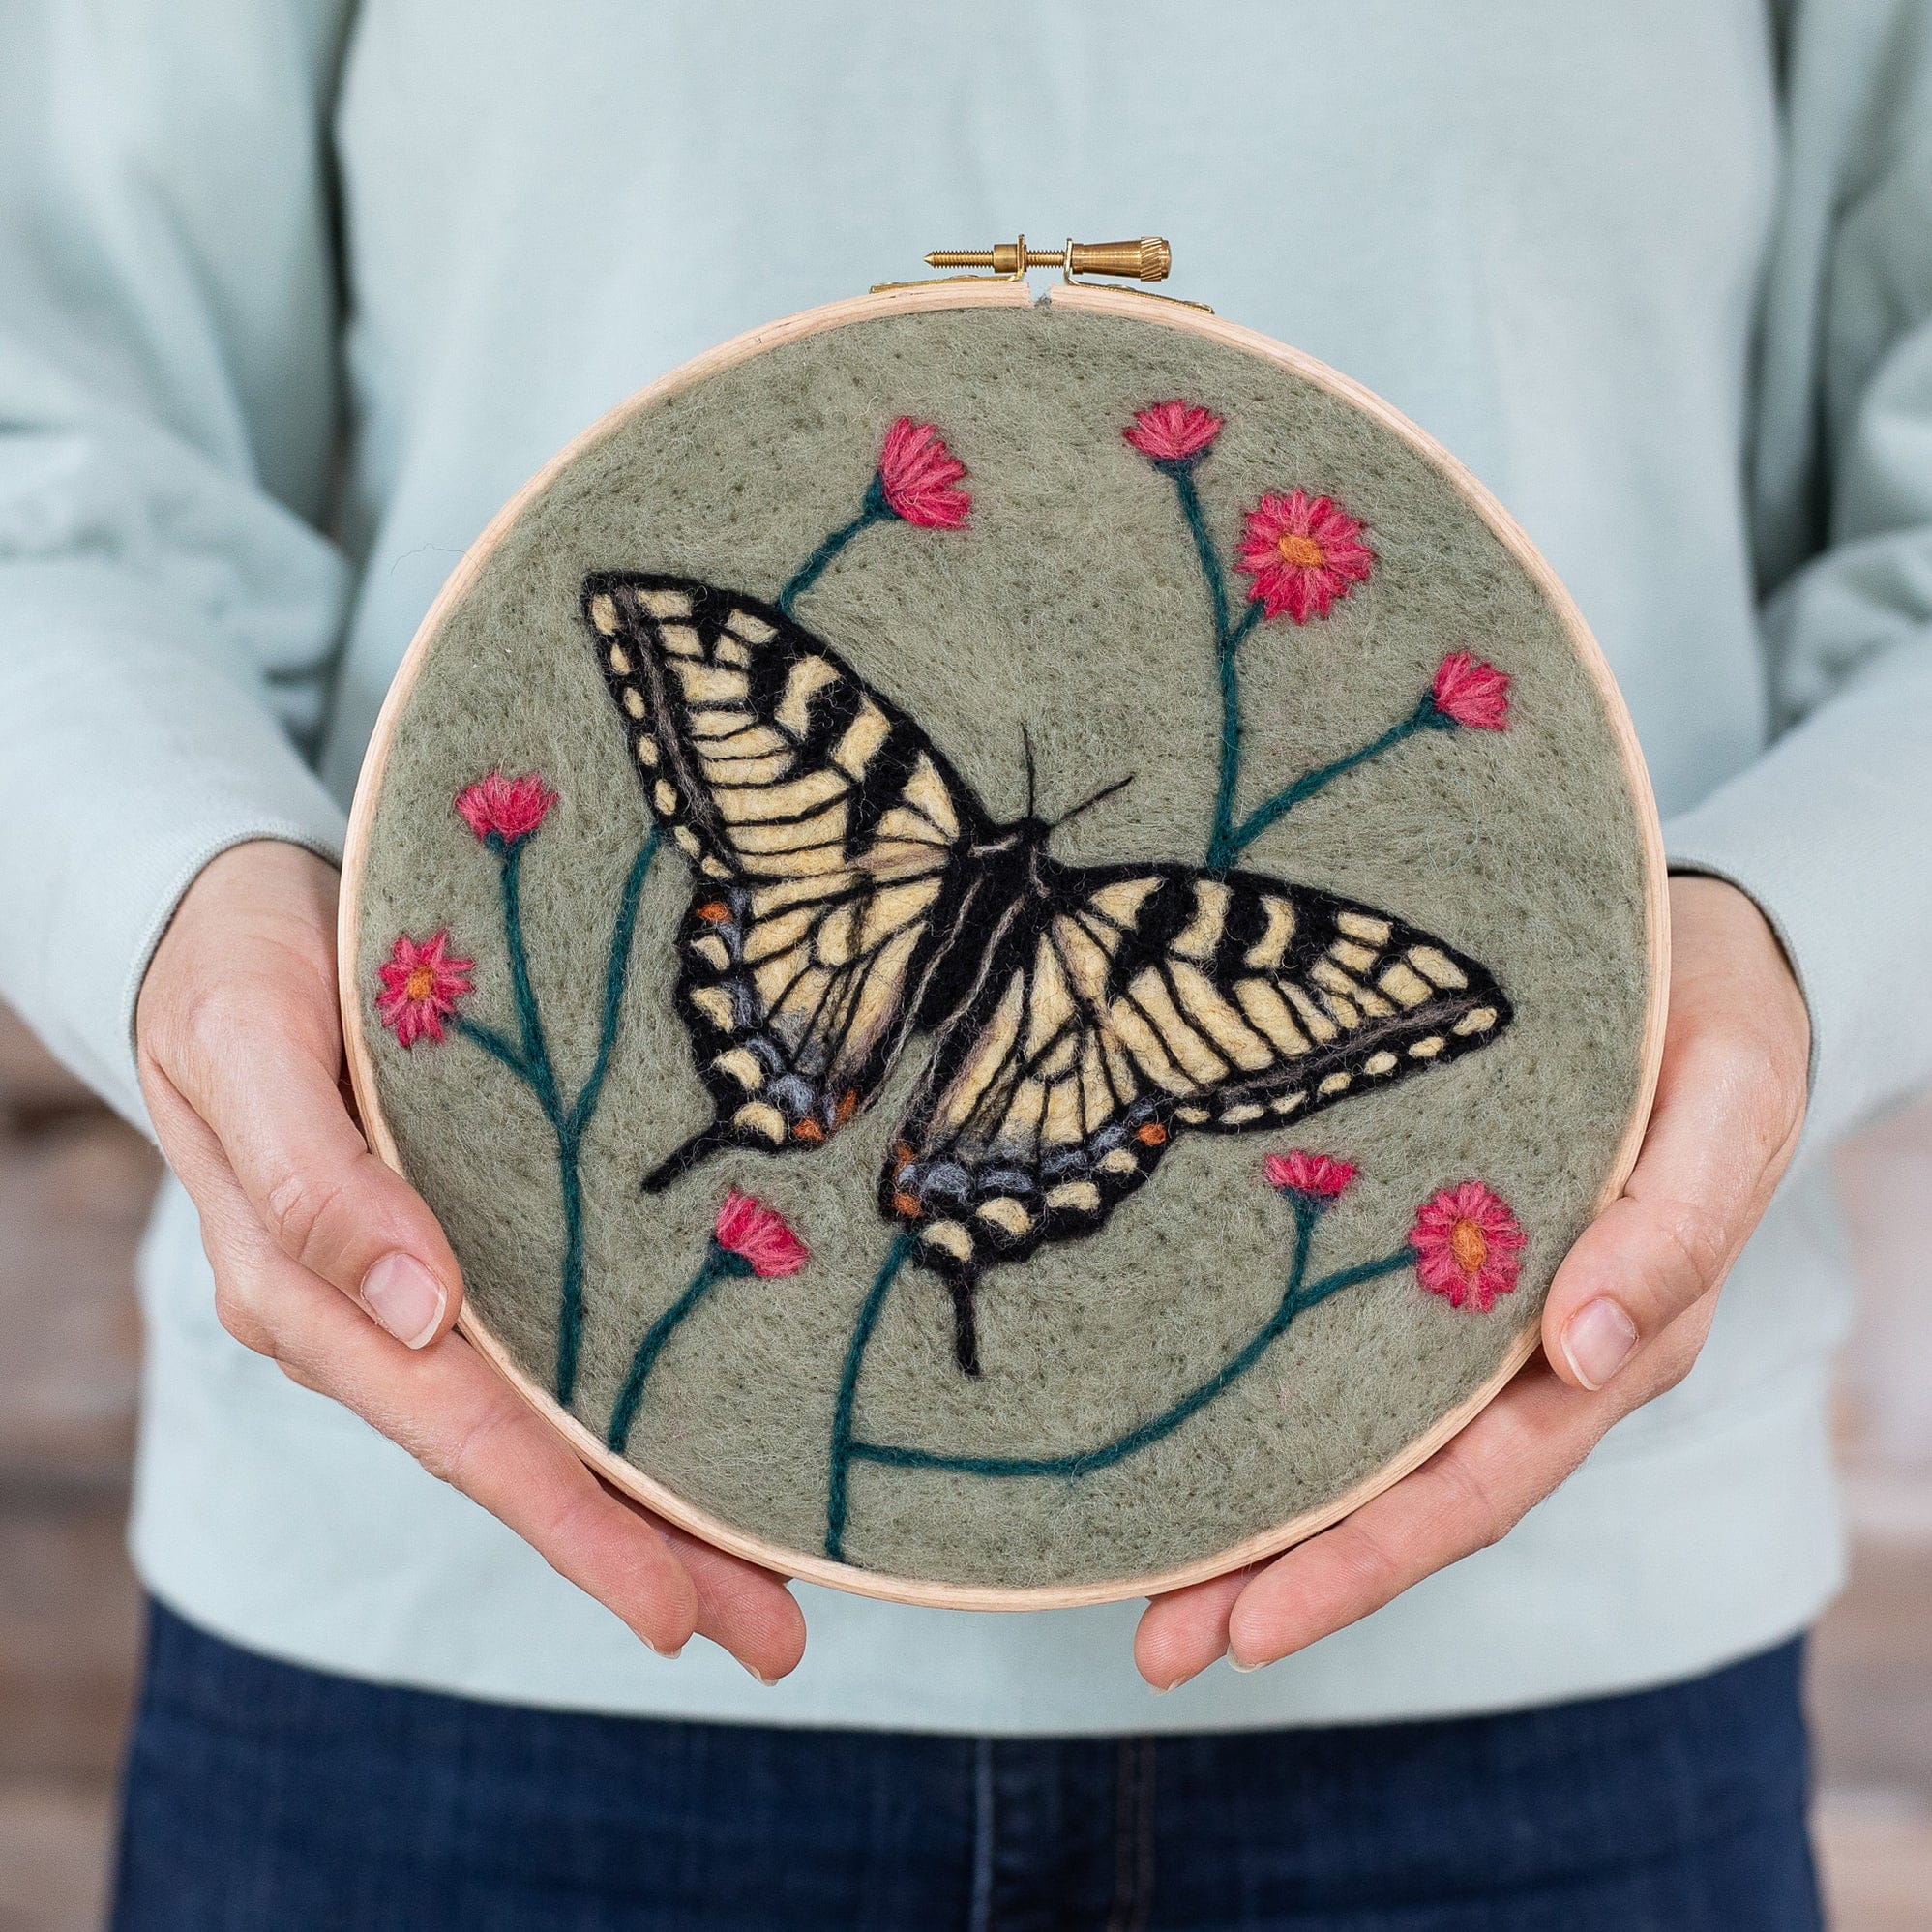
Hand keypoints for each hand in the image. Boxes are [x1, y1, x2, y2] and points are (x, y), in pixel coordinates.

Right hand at [136, 840, 804, 1681]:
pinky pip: (561, 1345)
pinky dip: (636, 1407)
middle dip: (648, 1551)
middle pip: (526, 1456)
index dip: (570, 1521)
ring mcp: (432, 1287)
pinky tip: (717, 1439)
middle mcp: (382, 1318)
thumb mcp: (247, 1048)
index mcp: (313, 1297)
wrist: (232, 920)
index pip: (461, 1432)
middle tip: (776, 1639)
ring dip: (661, 1503)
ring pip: (556, 1418)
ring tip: (781, 1582)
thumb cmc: (235, 973)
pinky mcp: (479, 1240)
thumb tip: (412, 1308)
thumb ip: (313, 1180)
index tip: (672, 1608)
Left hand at [1135, 874, 1810, 1687]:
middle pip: (1401, 1495)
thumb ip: (1676, 1221)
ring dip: (1262, 1524)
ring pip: (1365, 1445)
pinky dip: (1275, 1415)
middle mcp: (1534, 1356)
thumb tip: (1585, 1351)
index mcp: (1612, 1340)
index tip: (1252, 1623)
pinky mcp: (1425, 1265)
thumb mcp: (1727, 1098)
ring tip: (1146, 1598)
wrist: (1686, 964)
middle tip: (1158, 1649)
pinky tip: (1189, 1444)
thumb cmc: (1714, 1024)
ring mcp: (1475, 1319)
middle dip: (1282, 1578)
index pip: (1476, 1482)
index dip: (1367, 1560)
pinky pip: (1349, 1361)